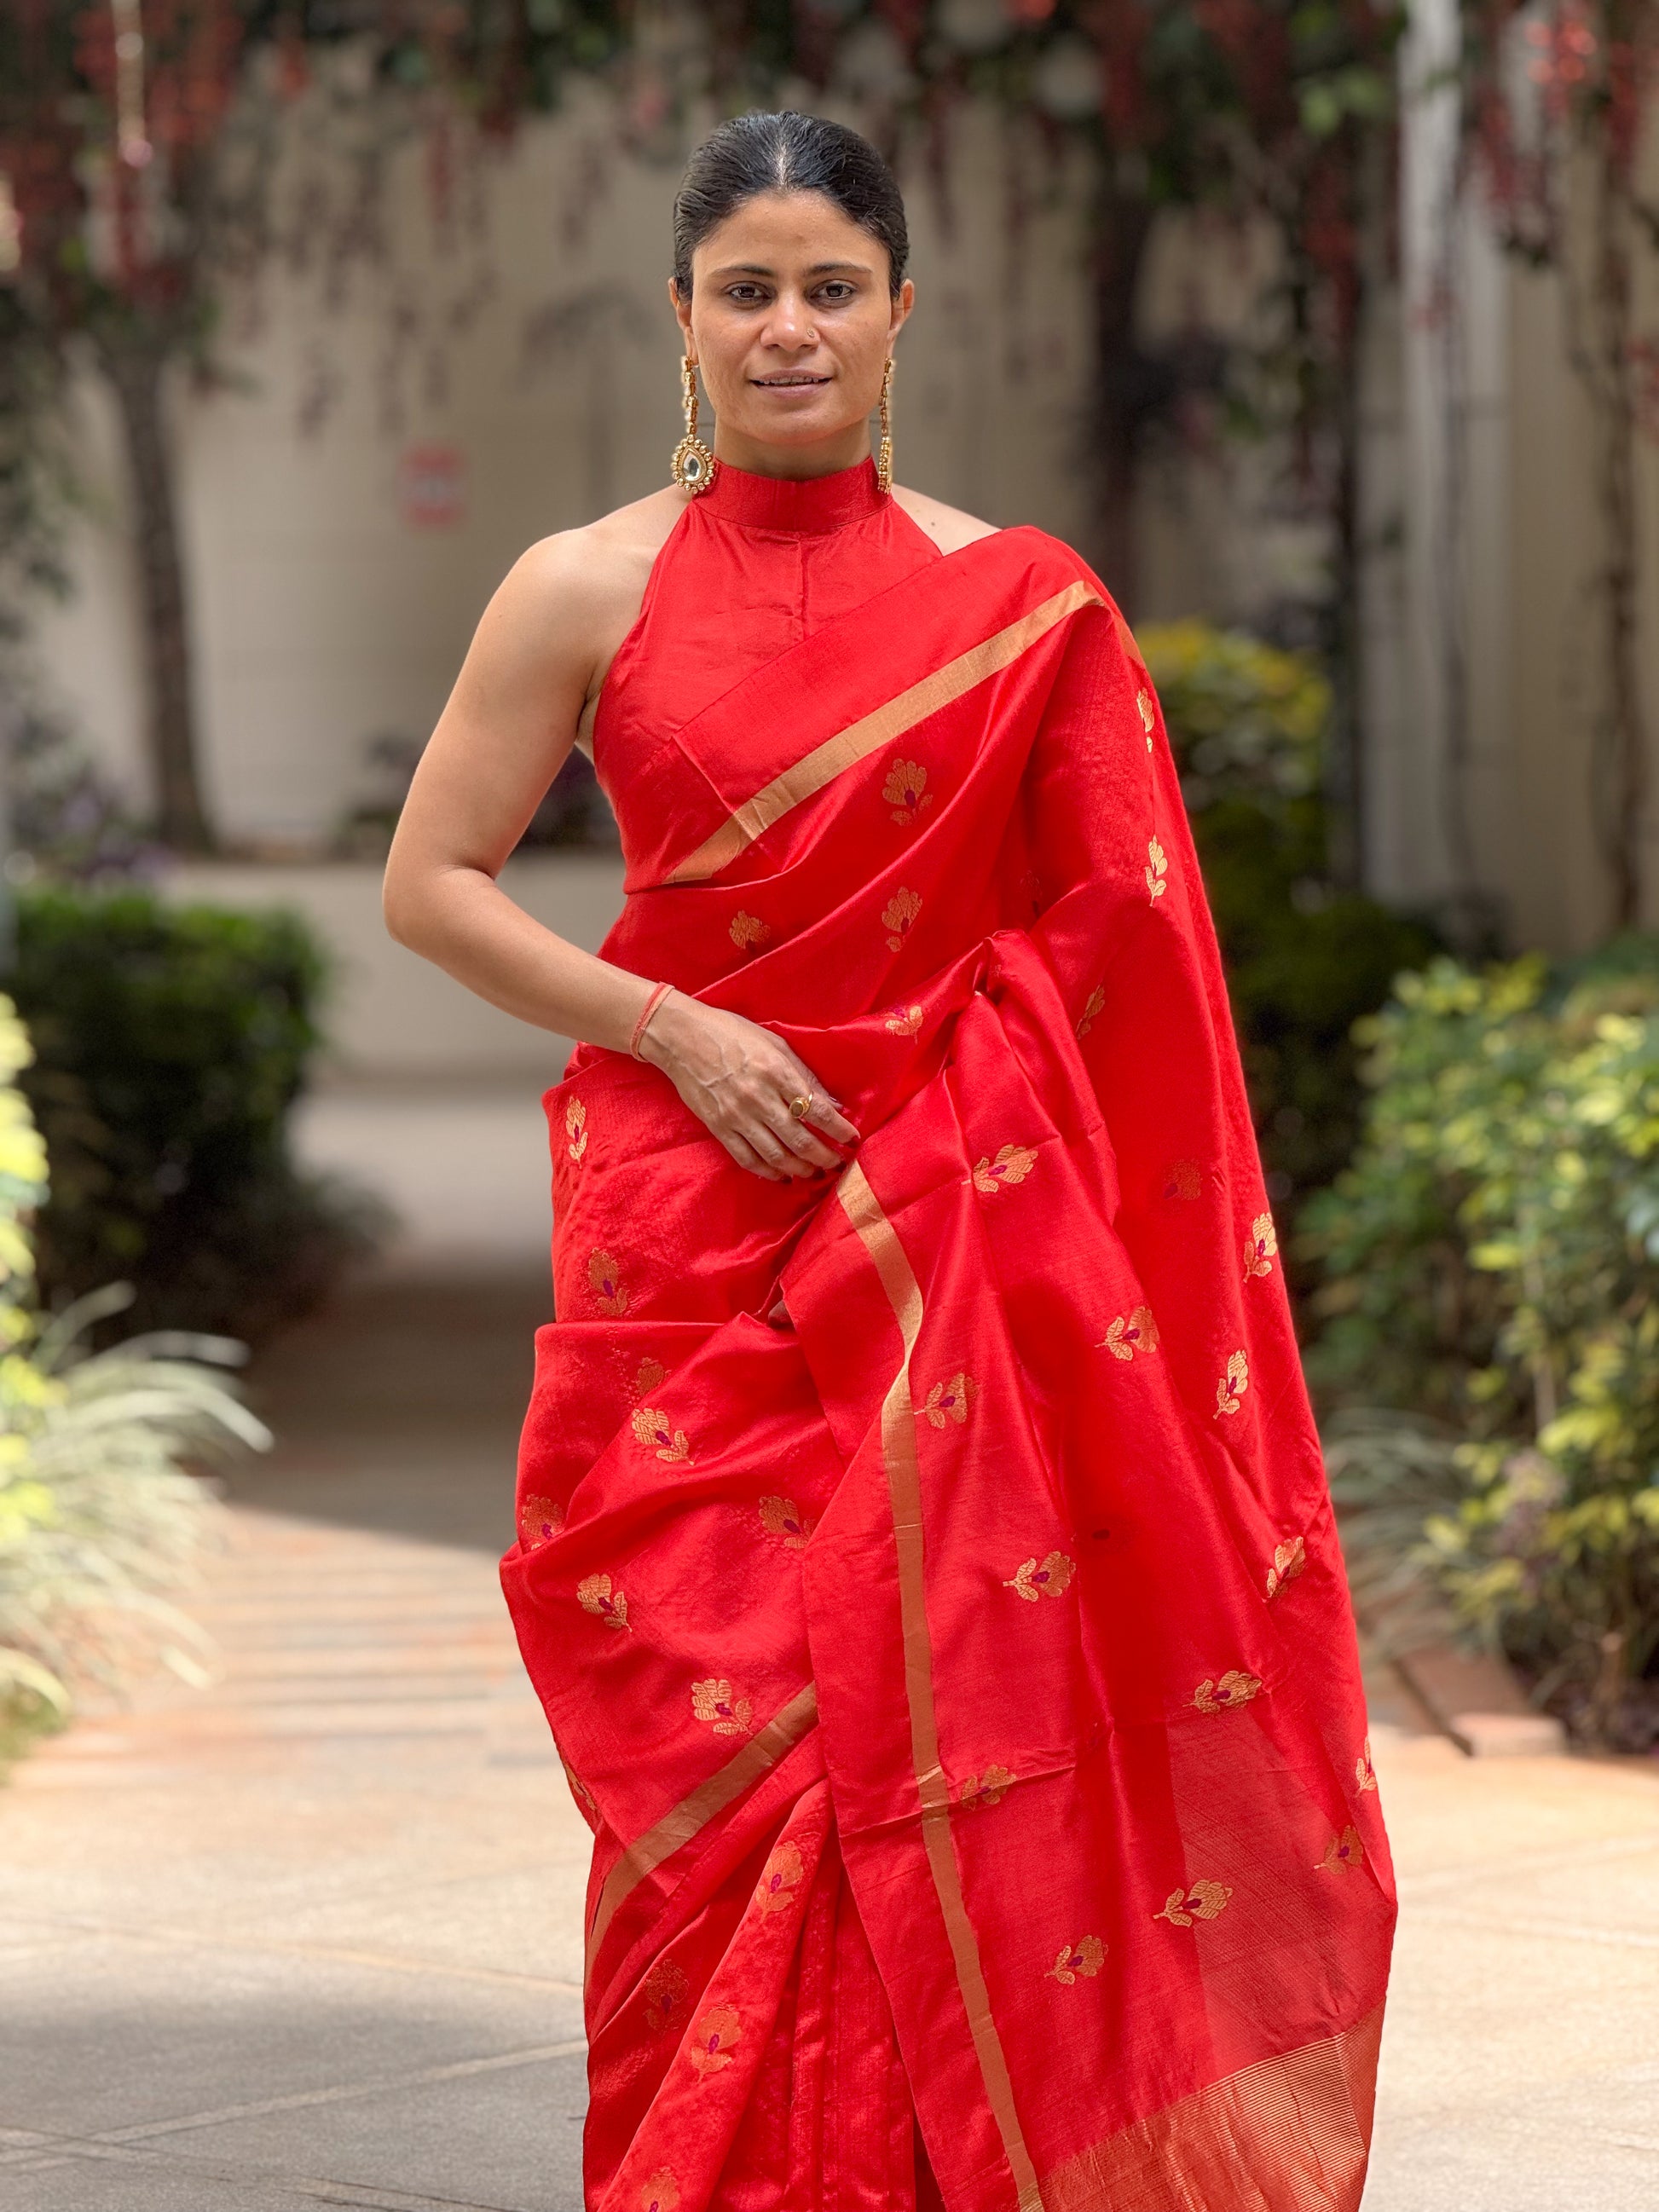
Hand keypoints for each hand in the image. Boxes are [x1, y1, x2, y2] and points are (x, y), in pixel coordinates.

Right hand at [638, 991, 860, 1181]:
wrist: (682, 1038)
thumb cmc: (733, 1034)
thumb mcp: (776, 1044)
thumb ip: (805, 1076)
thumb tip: (834, 1105)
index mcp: (776, 1072)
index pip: (817, 1110)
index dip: (839, 1130)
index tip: (853, 1139)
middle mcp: (758, 1097)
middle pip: (800, 1140)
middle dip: (825, 1157)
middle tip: (838, 1163)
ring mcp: (737, 1116)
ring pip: (776, 1156)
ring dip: (801, 1169)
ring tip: (815, 1172)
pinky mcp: (719, 1127)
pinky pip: (747, 1159)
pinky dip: (769, 1173)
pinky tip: (783, 1176)